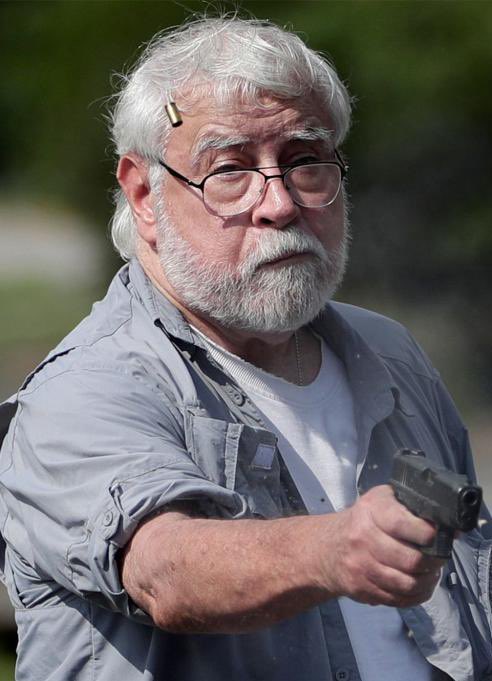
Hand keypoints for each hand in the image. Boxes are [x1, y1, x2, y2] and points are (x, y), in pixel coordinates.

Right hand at [321, 485, 444, 606]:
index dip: (426, 533)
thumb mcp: (382, 501)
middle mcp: (362, 537)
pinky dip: (414, 595)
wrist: (328, 547)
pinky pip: (397, 599)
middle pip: (410, 560)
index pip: (403, 524)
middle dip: (433, 562)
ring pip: (407, 584)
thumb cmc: (364, 520)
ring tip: (430, 573)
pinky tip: (418, 585)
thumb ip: (411, 508)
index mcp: (370, 511)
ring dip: (426, 581)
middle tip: (438, 558)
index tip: (436, 535)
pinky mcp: (361, 588)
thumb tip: (449, 528)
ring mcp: (360, 565)